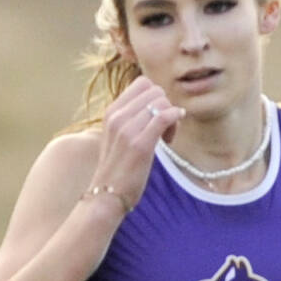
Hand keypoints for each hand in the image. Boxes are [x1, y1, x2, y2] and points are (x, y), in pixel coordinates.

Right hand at [88, 77, 185, 209]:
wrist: (106, 196)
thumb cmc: (117, 169)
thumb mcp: (117, 137)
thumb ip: (130, 119)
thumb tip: (155, 105)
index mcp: (111, 111)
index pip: (142, 83)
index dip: (156, 97)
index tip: (156, 118)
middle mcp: (117, 116)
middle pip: (155, 90)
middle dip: (166, 106)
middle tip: (165, 130)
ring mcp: (127, 129)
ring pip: (162, 102)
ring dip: (172, 118)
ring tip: (166, 138)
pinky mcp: (140, 144)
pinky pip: (164, 117)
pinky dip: (175, 120)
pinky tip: (171, 137)